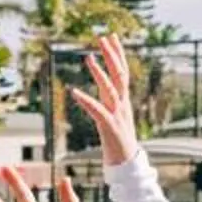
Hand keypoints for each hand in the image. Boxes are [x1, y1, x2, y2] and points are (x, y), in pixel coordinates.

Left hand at [71, 34, 141, 167]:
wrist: (127, 165)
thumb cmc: (118, 142)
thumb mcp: (114, 116)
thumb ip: (108, 100)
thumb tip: (100, 87)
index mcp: (123, 101)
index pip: (122, 72)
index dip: (118, 54)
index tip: (111, 36)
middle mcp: (122, 105)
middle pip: (120, 75)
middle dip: (112, 55)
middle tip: (103, 37)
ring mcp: (117, 115)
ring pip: (109, 89)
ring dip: (99, 73)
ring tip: (88, 57)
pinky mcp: (109, 127)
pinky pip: (97, 111)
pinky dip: (86, 100)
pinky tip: (74, 92)